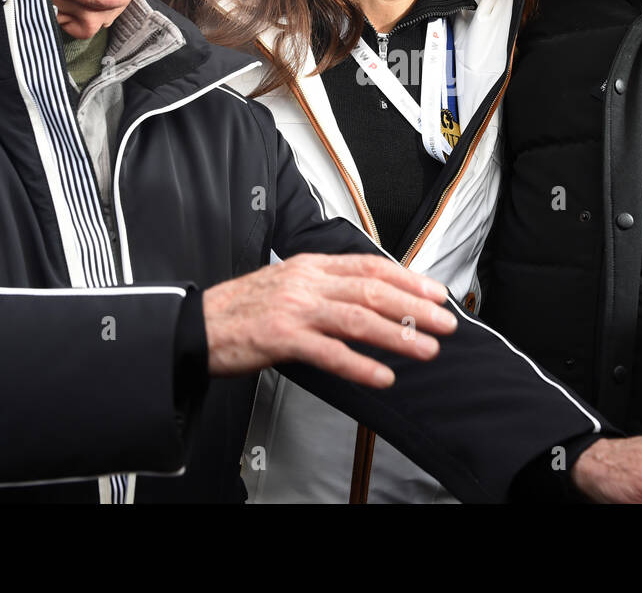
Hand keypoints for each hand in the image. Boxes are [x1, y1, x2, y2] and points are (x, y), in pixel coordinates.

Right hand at [202, 253, 457, 388]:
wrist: (197, 324)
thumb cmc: (242, 309)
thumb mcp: (288, 283)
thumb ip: (326, 285)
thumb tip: (371, 295)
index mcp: (310, 266)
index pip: (369, 266)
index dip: (407, 279)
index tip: (435, 292)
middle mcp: (306, 283)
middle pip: (372, 291)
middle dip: (414, 307)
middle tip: (444, 322)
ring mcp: (294, 309)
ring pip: (357, 319)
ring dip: (396, 335)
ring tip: (424, 348)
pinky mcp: (281, 338)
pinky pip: (329, 353)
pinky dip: (359, 365)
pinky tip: (382, 376)